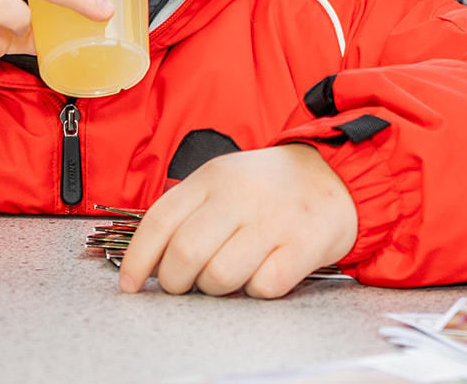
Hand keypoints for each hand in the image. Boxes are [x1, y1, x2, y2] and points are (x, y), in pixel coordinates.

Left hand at [118, 144, 356, 297]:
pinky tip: (262, 273)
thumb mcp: (223, 181)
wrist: (336, 176)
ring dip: (216, 288)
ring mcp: (272, 220)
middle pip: (185, 254)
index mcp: (211, 177)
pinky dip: (256, 290)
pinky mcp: (303, 244)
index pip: (160, 220)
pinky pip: (263, 287)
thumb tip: (148, 260)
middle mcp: (239, 196)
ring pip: (220, 276)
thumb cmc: (269, 188)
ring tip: (227, 276)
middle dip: (176, 282)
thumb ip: (188, 212)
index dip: (137, 258)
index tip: (130, 284)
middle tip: (184, 285)